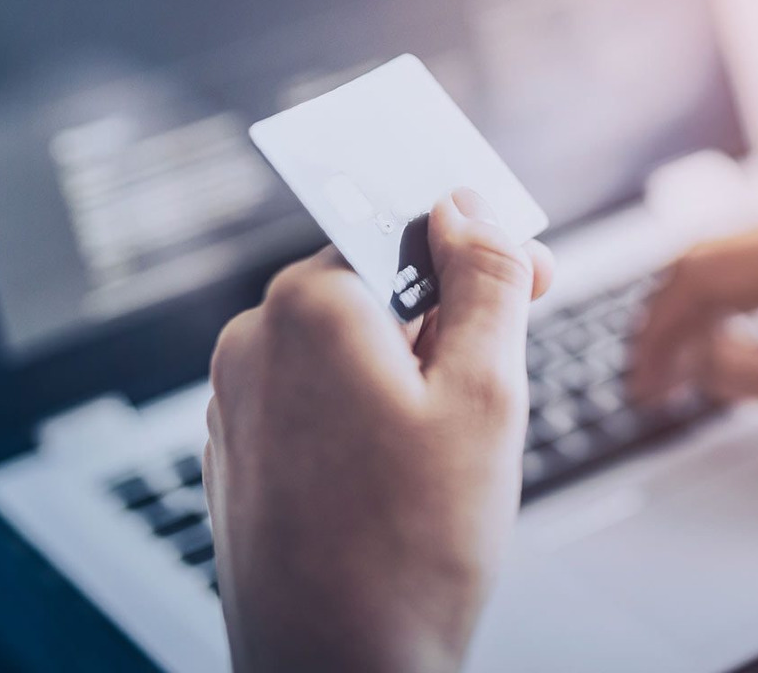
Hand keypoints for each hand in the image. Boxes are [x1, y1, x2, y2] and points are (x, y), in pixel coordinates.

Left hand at [204, 189, 552, 672]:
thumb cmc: (413, 551)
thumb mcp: (484, 395)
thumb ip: (482, 280)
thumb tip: (466, 205)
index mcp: (308, 305)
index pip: (402, 230)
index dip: (471, 252)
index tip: (523, 279)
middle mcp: (254, 339)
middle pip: (371, 288)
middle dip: (440, 320)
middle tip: (487, 387)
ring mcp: (235, 397)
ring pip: (341, 344)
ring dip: (400, 370)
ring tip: (436, 448)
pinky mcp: (236, 446)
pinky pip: (308, 394)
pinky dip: (357, 409)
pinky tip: (389, 474)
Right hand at [631, 222, 757, 445]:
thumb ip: (749, 373)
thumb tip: (683, 364)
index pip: (698, 277)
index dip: (657, 327)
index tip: (642, 376)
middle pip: (706, 263)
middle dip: (668, 320)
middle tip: (651, 377)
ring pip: (730, 264)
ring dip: (695, 312)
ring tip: (680, 365)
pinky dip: (730, 306)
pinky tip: (729, 339)